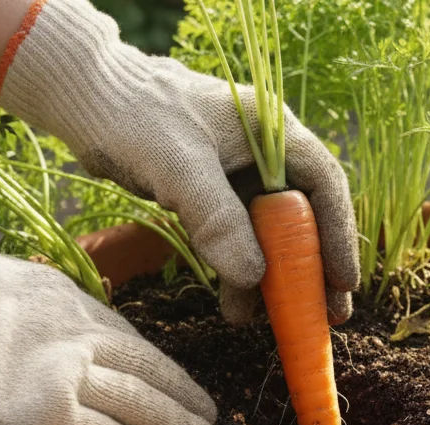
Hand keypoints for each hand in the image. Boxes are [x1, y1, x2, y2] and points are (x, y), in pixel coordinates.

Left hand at [0, 0, 360, 324]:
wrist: (85, 98)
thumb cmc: (134, 115)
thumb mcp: (177, 166)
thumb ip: (217, 219)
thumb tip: (254, 279)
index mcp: (272, 130)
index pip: (324, 185)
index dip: (338, 235)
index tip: (344, 283)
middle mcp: (264, 153)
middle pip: (305, 216)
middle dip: (314, 268)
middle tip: (328, 316)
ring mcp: (239, 174)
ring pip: (271, 234)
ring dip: (273, 278)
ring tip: (269, 321)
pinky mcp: (213, 193)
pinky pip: (238, 239)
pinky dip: (239, 272)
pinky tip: (236, 304)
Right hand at [0, 206, 216, 424]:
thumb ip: (8, 310)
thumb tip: (10, 331)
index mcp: (50, 294)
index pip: (117, 332)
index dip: (151, 363)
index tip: (171, 380)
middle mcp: (67, 326)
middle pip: (142, 365)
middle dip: (181, 393)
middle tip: (209, 415)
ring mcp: (57, 366)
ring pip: (139, 402)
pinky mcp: (39, 409)